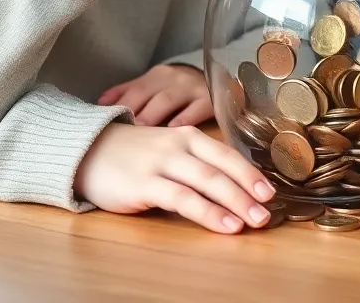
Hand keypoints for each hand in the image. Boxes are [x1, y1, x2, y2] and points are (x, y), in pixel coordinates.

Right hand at [74, 123, 275, 233]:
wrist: (89, 150)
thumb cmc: (134, 154)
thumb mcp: (169, 150)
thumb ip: (195, 163)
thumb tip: (232, 186)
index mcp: (189, 136)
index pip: (227, 153)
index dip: (250, 172)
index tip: (270, 191)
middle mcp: (179, 145)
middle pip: (222, 167)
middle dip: (248, 190)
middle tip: (268, 211)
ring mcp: (162, 163)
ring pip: (207, 182)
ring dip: (235, 202)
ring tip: (254, 221)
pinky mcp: (145, 183)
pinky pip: (184, 199)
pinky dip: (208, 212)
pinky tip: (224, 224)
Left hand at [98, 64, 212, 127]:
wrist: (221, 84)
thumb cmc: (180, 91)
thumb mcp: (156, 86)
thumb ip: (129, 92)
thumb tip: (99, 102)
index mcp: (157, 76)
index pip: (135, 89)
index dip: (120, 104)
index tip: (103, 121)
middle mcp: (174, 78)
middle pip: (149, 93)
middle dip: (134, 110)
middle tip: (121, 130)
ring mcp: (192, 88)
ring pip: (169, 99)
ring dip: (154, 114)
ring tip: (140, 130)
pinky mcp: (210, 100)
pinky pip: (196, 108)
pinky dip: (185, 118)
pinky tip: (174, 130)